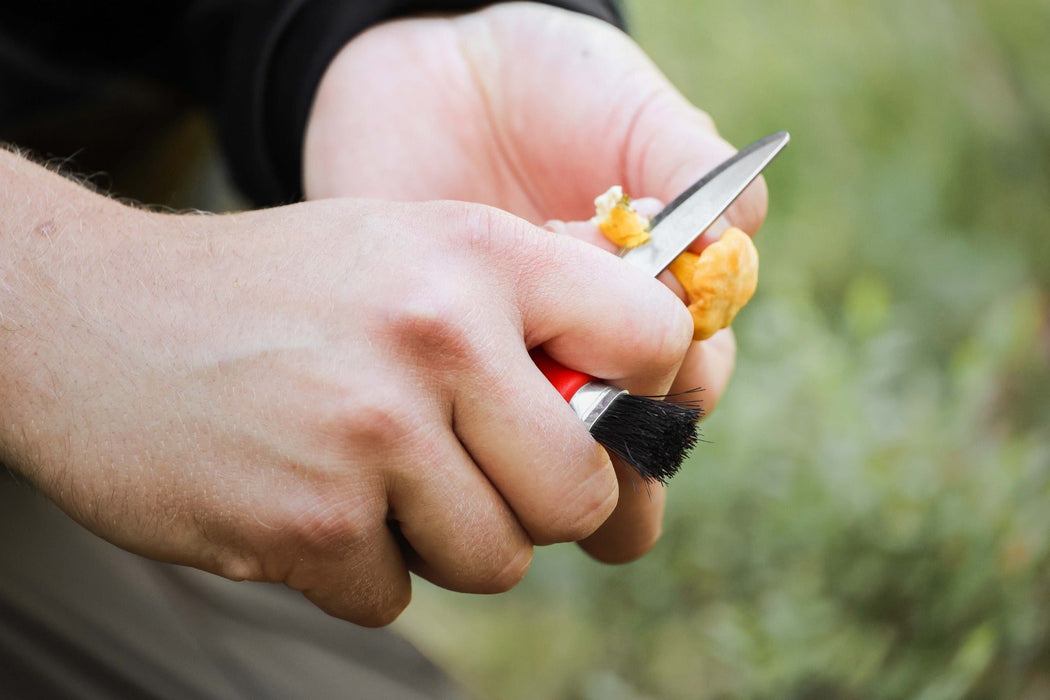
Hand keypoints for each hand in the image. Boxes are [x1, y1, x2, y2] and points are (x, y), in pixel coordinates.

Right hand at [0, 151, 691, 624]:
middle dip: (536, 501)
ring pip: (497, 559)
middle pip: (583, 491)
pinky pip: (393, 595)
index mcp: (479, 254)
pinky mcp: (309, 522)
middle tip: (473, 470)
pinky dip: (357, 566)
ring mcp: (373, 432)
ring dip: (442, 539)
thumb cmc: (276, 292)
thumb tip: (636, 381)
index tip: (600, 412)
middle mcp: (438, 334)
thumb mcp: (408, 249)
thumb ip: (520, 309)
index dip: (642, 391)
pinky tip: (306, 498)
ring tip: (372, 475)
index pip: (652, 340)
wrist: (97, 318)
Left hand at [301, 2, 769, 560]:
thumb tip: (736, 237)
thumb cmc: (550, 81)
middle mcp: (594, 342)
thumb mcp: (628, 105)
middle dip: (618, 441)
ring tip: (517, 401)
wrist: (429, 64)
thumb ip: (689, 164)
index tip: (651, 339)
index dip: (678, 379)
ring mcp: (520, 358)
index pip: (692, 377)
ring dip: (546, 446)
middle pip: (631, 437)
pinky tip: (461, 387)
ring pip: (553, 452)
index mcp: (655, 299)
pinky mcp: (451, 361)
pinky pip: (467, 423)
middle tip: (582, 404)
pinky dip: (473, 421)